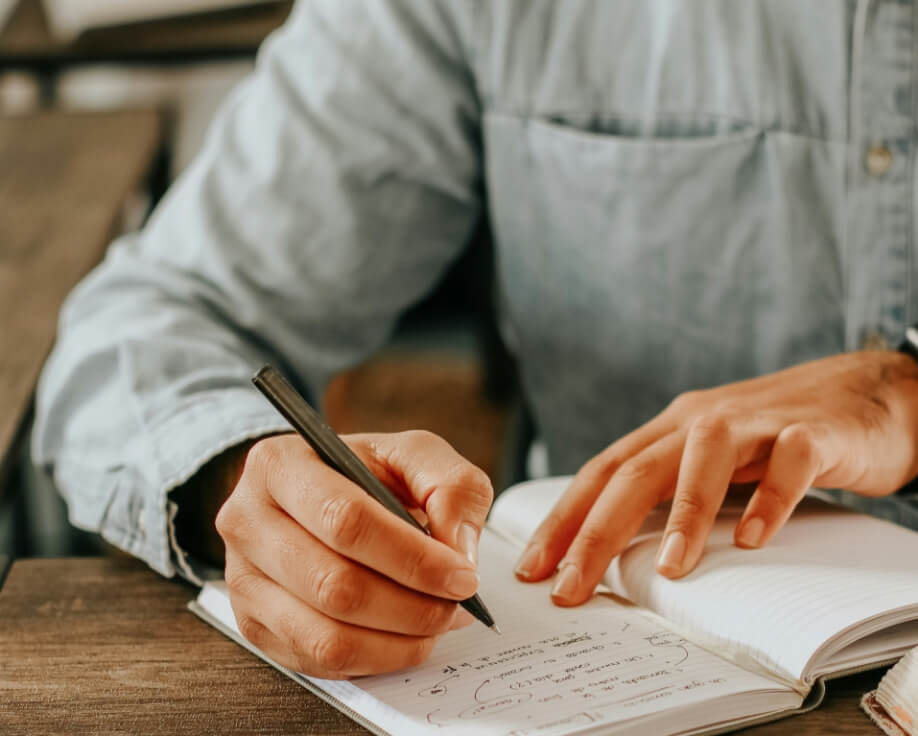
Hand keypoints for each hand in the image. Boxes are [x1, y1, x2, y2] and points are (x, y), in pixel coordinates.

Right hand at [216, 431, 492, 677]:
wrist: (320, 495)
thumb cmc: (368, 473)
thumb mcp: (416, 455)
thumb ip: (451, 487)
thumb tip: (457, 552)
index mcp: (280, 464)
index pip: (345, 520)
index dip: (412, 558)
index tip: (462, 577)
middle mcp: (247, 521)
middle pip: (333, 585)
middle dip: (411, 606)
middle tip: (456, 606)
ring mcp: (241, 579)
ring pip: (325, 635)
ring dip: (397, 641)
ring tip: (437, 622)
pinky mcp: (253, 624)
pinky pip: (319, 663)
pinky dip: (376, 659)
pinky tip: (405, 636)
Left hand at [515, 351, 917, 602]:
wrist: (866, 391)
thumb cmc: (773, 436)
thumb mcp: (708, 461)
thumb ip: (668, 492)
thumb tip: (614, 550)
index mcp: (669, 431)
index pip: (602, 473)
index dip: (563, 519)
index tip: (534, 568)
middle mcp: (700, 421)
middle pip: (635, 471)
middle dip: (596, 531)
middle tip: (570, 587)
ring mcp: (756, 423)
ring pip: (705, 458)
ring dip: (684, 514)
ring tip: (669, 569)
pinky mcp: (812, 433)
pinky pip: (789, 463)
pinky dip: (769, 499)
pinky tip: (754, 539)